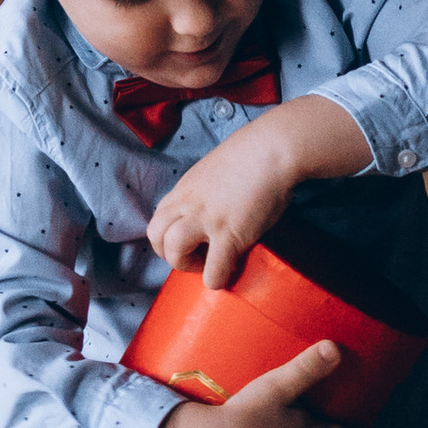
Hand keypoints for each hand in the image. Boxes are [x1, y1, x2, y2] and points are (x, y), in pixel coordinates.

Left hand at [147, 92, 370, 290]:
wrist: (272, 148)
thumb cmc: (252, 155)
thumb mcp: (213, 171)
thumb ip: (204, 191)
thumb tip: (213, 206)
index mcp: (184, 189)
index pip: (158, 219)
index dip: (169, 237)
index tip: (190, 242)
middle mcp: (188, 203)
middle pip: (155, 236)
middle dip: (169, 254)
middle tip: (195, 257)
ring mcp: (206, 219)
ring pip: (173, 251)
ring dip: (186, 266)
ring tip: (208, 265)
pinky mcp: (230, 234)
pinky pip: (213, 269)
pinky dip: (217, 279)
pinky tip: (230, 271)